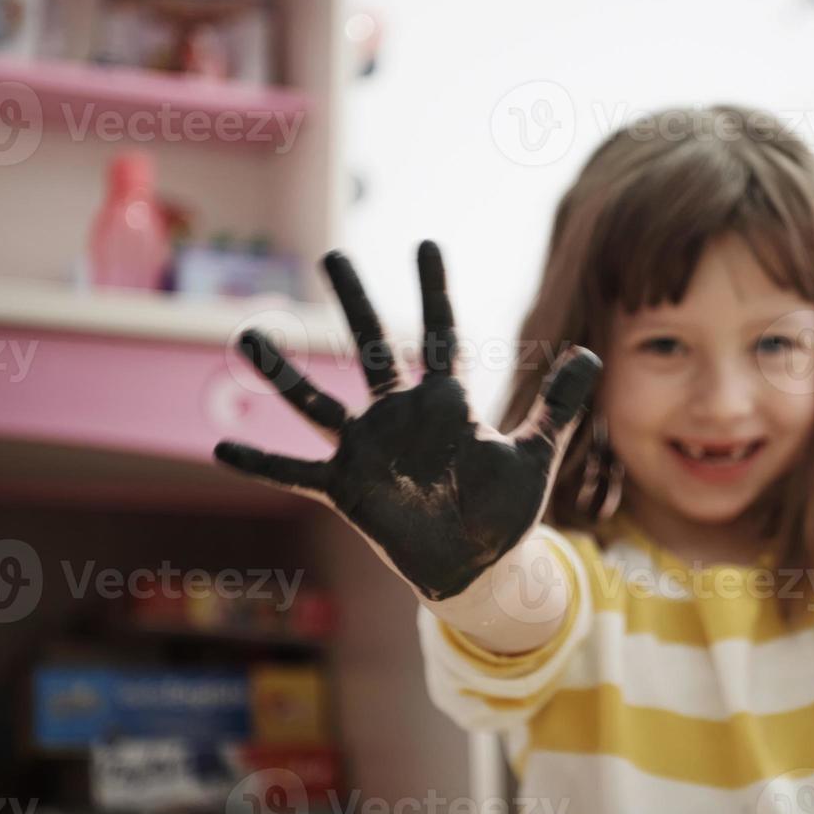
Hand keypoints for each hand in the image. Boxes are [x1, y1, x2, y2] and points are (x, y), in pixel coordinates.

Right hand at [213, 241, 601, 600]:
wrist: (479, 569)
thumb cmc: (506, 512)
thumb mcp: (535, 456)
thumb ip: (558, 407)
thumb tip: (591, 352)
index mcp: (447, 404)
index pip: (438, 335)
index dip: (434, 292)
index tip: (426, 245)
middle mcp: (400, 417)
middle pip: (371, 348)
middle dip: (355, 303)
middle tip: (333, 256)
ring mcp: (368, 450)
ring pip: (318, 401)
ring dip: (284, 373)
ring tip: (248, 337)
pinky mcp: (347, 489)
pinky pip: (297, 470)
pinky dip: (262, 461)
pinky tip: (222, 448)